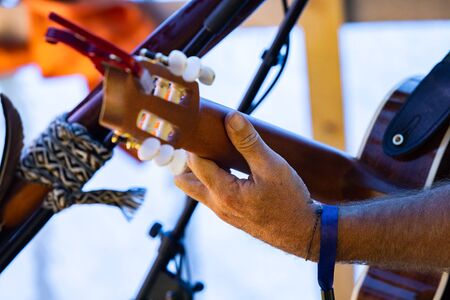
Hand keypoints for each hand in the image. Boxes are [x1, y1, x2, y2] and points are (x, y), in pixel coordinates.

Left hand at [175, 112, 319, 257]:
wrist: (303, 233)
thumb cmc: (289, 201)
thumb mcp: (272, 166)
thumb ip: (249, 142)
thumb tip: (231, 118)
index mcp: (223, 192)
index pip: (194, 163)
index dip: (196, 143)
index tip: (205, 127)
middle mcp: (217, 204)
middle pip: (184, 180)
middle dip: (188, 159)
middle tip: (206, 142)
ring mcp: (223, 212)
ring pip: (197, 188)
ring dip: (201, 170)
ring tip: (219, 152)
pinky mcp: (231, 215)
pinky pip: (211, 194)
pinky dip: (213, 179)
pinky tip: (231, 167)